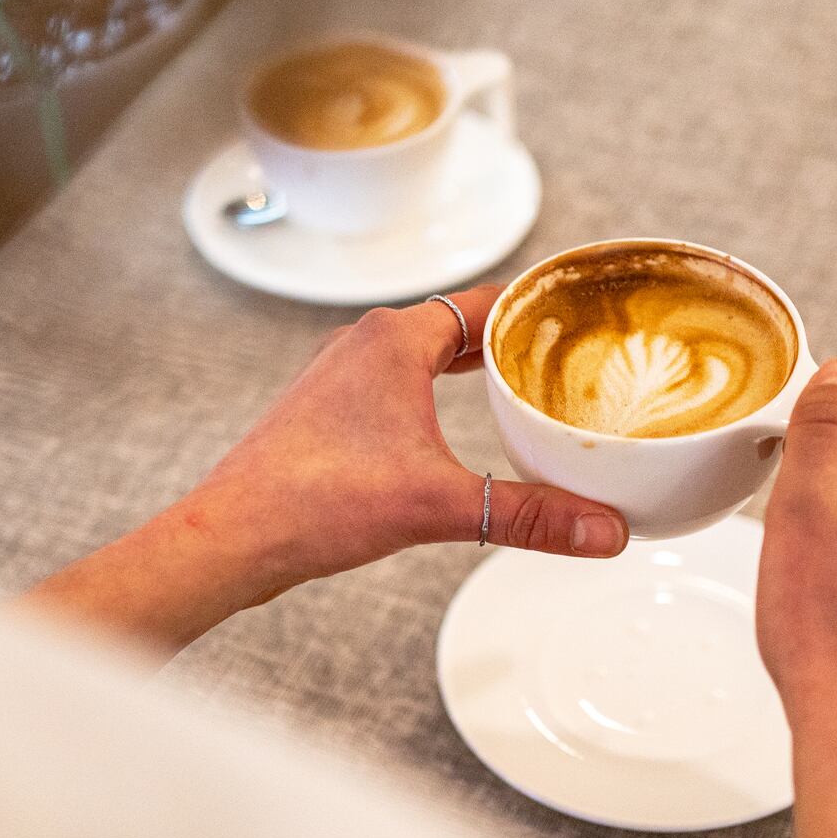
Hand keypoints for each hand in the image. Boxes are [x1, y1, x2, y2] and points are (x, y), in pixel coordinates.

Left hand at [193, 286, 628, 588]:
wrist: (233, 535)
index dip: (537, 307)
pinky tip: (447, 427)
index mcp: (394, 340)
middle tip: (564, 357)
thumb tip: (603, 530)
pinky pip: (392, 384)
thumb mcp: (439, 505)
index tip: (579, 315)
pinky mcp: (324, 411)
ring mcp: (338, 377)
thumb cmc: (311, 502)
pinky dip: (431, 393)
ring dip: (468, 367)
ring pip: (421, 354)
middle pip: (457, 325)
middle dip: (511, 341)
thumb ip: (530, 516)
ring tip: (517, 388)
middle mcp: (363, 345)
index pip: (487, 301)